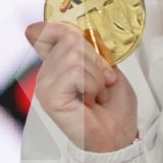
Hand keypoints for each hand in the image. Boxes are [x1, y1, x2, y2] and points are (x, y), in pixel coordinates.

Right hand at [25, 21, 137, 152]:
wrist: (118, 135)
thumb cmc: (114, 108)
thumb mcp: (107, 68)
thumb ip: (91, 48)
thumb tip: (78, 30)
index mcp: (58, 64)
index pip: (44, 30)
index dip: (63, 28)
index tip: (83, 41)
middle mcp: (46, 73)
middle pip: (69, 38)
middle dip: (95, 59)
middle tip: (101, 82)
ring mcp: (45, 85)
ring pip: (74, 55)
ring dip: (96, 76)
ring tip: (96, 94)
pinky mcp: (49, 97)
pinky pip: (74, 72)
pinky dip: (92, 85)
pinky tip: (89, 101)